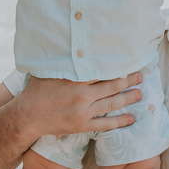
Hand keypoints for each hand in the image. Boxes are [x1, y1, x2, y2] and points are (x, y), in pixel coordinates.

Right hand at [16, 72, 142, 138]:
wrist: (28, 117)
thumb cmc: (37, 91)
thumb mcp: (47, 72)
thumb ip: (61, 62)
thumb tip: (65, 43)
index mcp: (75, 79)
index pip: (101, 71)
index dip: (116, 67)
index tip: (127, 62)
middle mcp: (81, 95)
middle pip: (111, 86)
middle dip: (128, 80)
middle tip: (140, 76)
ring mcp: (83, 112)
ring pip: (111, 104)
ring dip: (128, 98)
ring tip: (139, 93)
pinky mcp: (82, 126)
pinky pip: (105, 124)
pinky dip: (119, 121)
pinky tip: (131, 119)